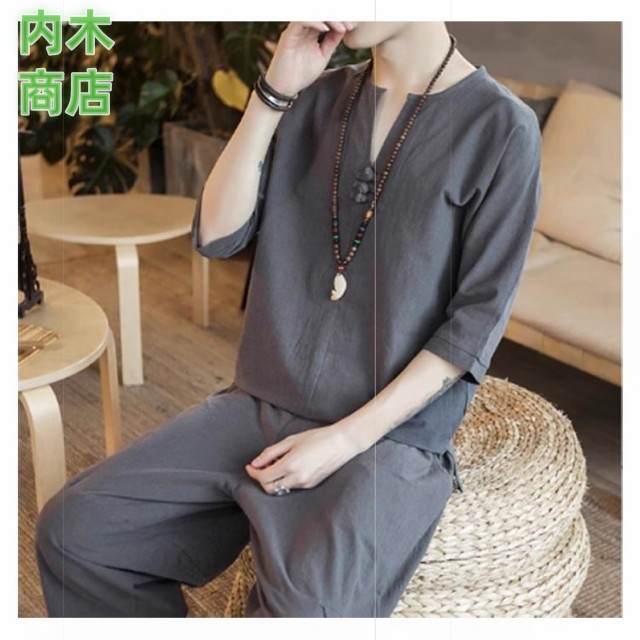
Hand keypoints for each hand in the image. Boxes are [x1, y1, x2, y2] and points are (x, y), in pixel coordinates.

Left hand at [244, 424, 360, 493]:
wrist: (342, 443)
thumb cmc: (317, 437)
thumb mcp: (291, 440)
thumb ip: (271, 452)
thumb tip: (255, 463)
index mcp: (290, 465)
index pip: (263, 478)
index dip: (253, 473)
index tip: (249, 467)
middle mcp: (297, 478)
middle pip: (270, 488)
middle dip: (261, 480)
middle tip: (260, 467)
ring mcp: (305, 484)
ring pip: (281, 489)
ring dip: (273, 480)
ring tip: (276, 463)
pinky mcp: (312, 485)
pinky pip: (292, 486)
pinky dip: (285, 480)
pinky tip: (288, 467)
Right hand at [264, 21, 356, 96]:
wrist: (285, 88)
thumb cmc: (301, 74)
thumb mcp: (323, 56)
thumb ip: (331, 42)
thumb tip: (344, 28)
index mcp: (310, 31)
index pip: (326, 18)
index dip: (341, 19)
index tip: (353, 26)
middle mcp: (303, 28)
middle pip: (320, 13)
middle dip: (338, 16)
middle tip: (350, 24)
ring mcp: (295, 31)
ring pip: (312, 14)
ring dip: (329, 18)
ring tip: (341, 27)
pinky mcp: (288, 36)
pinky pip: (301, 21)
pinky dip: (314, 22)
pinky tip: (326, 29)